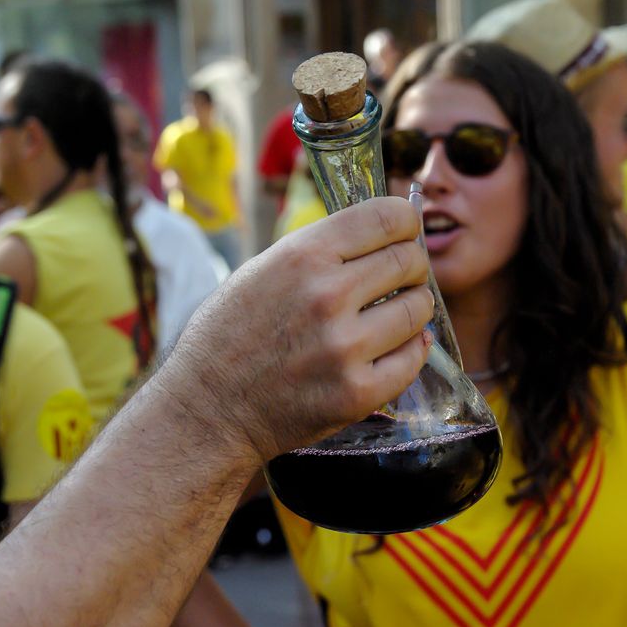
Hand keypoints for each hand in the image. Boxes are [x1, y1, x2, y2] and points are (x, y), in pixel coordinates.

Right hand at [157, 196, 433, 464]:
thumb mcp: (264, 269)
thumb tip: (385, 235)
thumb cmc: (231, 335)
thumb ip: (322, 251)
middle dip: (411, 268)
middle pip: (409, 262)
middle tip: (402, 280)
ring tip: (391, 318)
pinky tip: (393, 350)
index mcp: (303, 255)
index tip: (404, 233)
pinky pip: (412, 359)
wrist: (207, 410)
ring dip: (412, 310)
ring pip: (418, 310)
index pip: (387, 217)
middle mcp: (327, 295)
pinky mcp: (357, 393)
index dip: (404, 222)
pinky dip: (410, 352)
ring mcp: (345, 347)